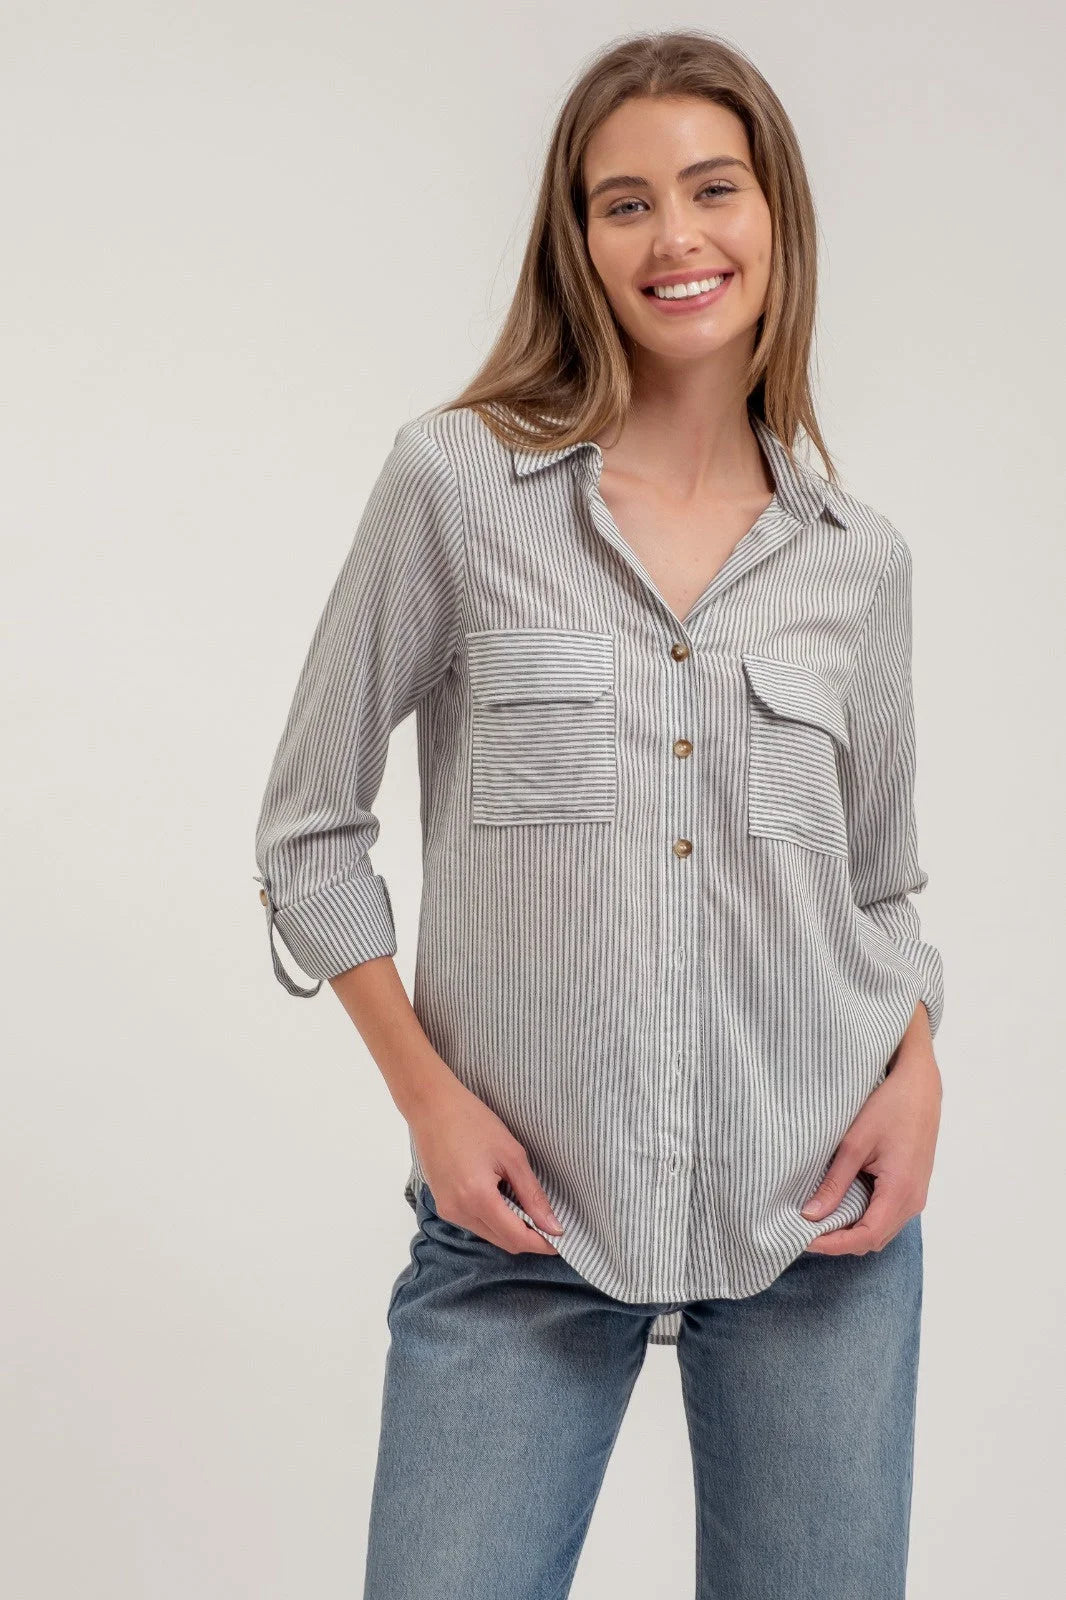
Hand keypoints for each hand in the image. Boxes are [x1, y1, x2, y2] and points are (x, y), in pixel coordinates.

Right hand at [407, 1071, 563, 1255]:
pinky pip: (474, 1224)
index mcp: (478, 1198)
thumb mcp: (512, 1155)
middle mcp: (459, 1212)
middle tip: (550, 1225)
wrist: (431, 1107)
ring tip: (527, 1208)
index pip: (516, 1238)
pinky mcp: (443, 1205)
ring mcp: (448, 1211)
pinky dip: (493, 1220)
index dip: (542, 1245)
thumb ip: (532, 1195)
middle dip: (528, 1239)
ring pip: (489, 1235)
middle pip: (503, 1242)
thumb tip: (553, 1227)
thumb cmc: (473, 1122)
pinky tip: (503, 1200)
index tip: (563, 1241)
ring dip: (511, 1229)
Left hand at [801, 1013, 941, 1255]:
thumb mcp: (854, 1143)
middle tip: (803, 1231)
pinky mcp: (912, 1187)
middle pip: (873, 1239)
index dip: (832, 1244)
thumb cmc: (889, 1107)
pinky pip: (887, 1215)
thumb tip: (811, 1215)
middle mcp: (913, 1201)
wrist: (919, 1086)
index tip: (802, 1239)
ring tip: (817, 1221)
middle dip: (838, 1242)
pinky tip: (840, 1206)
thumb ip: (834, 1183)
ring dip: (851, 1231)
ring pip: (880, 1230)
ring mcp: (915, 1195)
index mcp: (900, 1191)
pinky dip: (863, 1218)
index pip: (864, 1237)